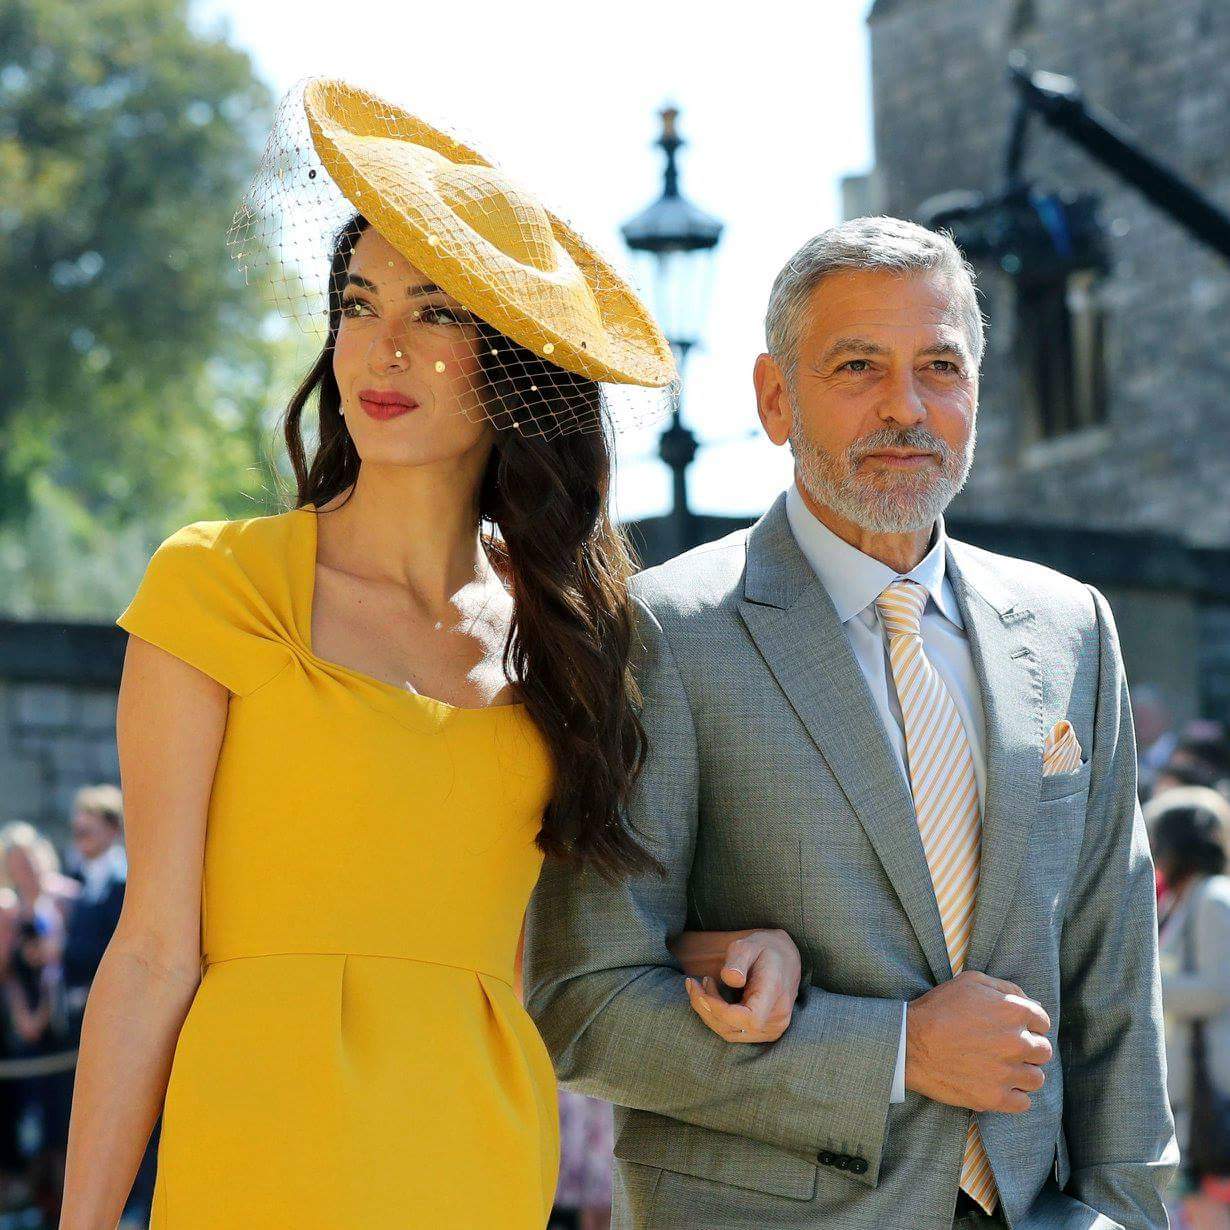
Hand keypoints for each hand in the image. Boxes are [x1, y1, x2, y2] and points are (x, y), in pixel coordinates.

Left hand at [681, 929, 800, 1042]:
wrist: (786, 957)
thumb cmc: (765, 948)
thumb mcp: (749, 944)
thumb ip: (738, 960)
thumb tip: (730, 979)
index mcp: (775, 994)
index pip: (748, 1018)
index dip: (719, 1010)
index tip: (701, 987)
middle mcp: (777, 1017)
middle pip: (733, 1028)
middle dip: (705, 1008)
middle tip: (692, 983)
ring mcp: (773, 1028)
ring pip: (730, 1033)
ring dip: (709, 1012)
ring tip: (704, 985)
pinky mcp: (765, 1031)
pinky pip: (735, 1031)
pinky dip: (717, 1017)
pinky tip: (712, 996)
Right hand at [905, 970, 1052, 1112]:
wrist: (910, 1043)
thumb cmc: (938, 1009)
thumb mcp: (970, 982)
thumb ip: (1007, 989)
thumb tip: (1034, 1005)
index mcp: (1014, 1012)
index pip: (1043, 1022)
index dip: (1030, 1024)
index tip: (1015, 1029)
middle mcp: (1017, 1043)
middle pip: (1043, 1051)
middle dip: (1029, 1049)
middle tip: (1007, 1049)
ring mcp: (1007, 1073)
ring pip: (1036, 1079)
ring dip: (1024, 1073)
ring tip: (1002, 1068)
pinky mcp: (995, 1098)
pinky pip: (1024, 1103)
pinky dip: (1015, 1096)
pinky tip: (998, 1085)